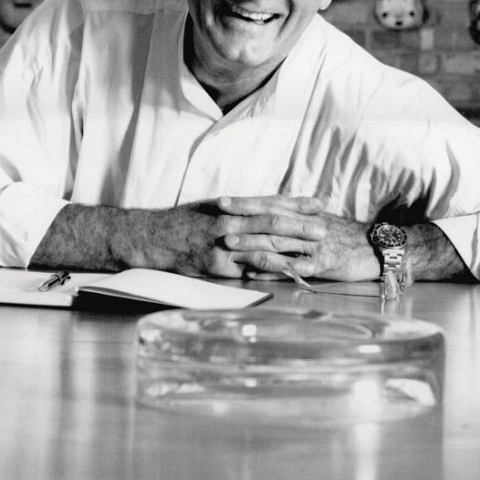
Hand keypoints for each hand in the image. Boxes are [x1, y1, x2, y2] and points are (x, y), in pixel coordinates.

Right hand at [129, 199, 318, 278]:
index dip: (297, 204)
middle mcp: (230, 223)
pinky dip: (269, 274)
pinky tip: (287, 277)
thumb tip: (270, 208)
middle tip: (324, 229)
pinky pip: (247, 272)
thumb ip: (242, 209)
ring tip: (313, 255)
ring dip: (291, 252)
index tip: (319, 204)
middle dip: (300, 227)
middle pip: (272, 224)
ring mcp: (224, 246)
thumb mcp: (214, 206)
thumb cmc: (187, 220)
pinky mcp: (218, 268)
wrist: (156, 237)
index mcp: (232, 206)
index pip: (271, 202)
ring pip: (263, 248)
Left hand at [216, 195, 379, 282]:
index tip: (220, 201)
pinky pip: (296, 267)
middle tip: (217, 222)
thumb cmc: (344, 235)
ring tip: (230, 247)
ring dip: (253, 244)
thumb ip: (295, 218)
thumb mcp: (319, 221)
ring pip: (280, 242)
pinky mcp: (325, 263)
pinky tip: (256, 275)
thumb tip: (269, 214)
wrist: (377, 246)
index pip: (270, 203)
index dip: (245, 202)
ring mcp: (315, 244)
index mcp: (304, 214)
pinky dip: (275, 270)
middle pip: (270, 220)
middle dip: (242, 221)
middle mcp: (307, 225)